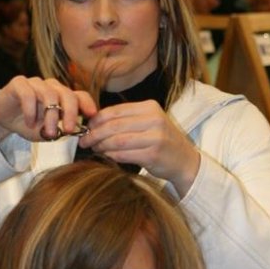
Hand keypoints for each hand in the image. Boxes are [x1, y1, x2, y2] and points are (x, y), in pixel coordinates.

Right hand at [0, 75, 97, 142]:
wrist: (3, 119)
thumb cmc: (28, 124)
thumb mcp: (47, 131)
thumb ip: (60, 130)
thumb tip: (74, 132)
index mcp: (62, 96)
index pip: (80, 95)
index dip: (87, 103)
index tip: (92, 115)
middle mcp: (51, 87)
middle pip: (67, 94)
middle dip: (70, 113)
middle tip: (68, 130)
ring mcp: (36, 83)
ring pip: (49, 94)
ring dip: (50, 116)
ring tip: (48, 132)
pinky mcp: (19, 83)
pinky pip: (28, 94)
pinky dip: (31, 111)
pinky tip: (29, 123)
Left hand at [78, 100, 199, 195]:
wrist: (185, 161)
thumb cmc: (162, 142)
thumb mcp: (149, 123)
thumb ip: (126, 120)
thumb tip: (94, 123)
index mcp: (150, 107)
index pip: (115, 110)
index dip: (97, 119)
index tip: (86, 127)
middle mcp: (154, 119)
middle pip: (114, 125)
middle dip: (94, 134)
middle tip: (84, 141)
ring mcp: (155, 137)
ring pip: (117, 140)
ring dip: (101, 146)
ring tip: (94, 149)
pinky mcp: (153, 154)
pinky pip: (124, 154)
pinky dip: (111, 156)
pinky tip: (105, 156)